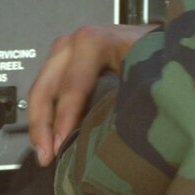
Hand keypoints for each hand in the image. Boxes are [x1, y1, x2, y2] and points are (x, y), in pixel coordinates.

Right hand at [28, 23, 157, 164]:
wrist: (155, 37)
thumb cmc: (154, 53)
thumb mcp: (146, 72)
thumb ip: (129, 97)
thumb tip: (112, 137)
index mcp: (92, 42)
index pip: (72, 86)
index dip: (65, 119)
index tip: (60, 147)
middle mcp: (72, 44)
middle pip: (45, 87)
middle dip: (41, 125)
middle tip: (45, 157)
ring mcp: (65, 51)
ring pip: (41, 89)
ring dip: (39, 123)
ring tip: (44, 154)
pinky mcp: (64, 63)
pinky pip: (47, 89)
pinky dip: (45, 114)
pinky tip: (49, 138)